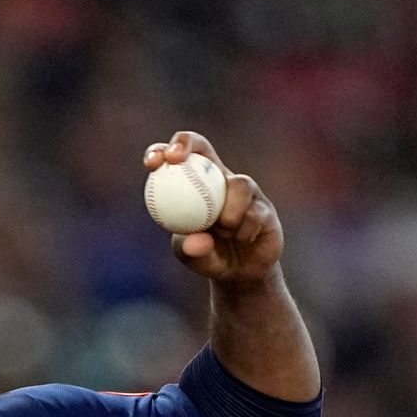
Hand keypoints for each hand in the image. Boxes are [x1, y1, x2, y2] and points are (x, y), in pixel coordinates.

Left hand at [143, 132, 282, 285]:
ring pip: (239, 184)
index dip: (161, 151)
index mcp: (194, 186)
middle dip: (186, 143)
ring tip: (225, 231)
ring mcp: (244, 190)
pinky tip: (243, 239)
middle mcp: (218, 180)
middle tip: (174, 158)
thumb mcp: (191, 256)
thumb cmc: (207, 257)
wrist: (240, 274)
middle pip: (202, 147)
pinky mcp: (265, 207)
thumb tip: (194, 241)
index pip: (175, 160)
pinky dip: (245, 230)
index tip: (152, 163)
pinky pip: (255, 213)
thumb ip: (190, 248)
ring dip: (229, 212)